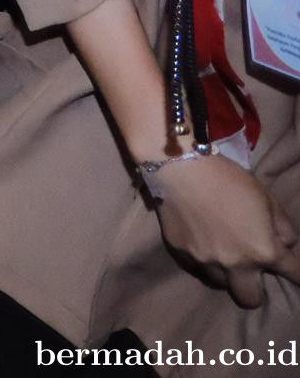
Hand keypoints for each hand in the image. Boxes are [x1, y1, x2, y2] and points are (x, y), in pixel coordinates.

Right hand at [154, 151, 299, 307]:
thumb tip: (284, 244)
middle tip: (251, 271)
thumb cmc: (229, 179)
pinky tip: (202, 244)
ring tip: (222, 255)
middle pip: (250, 300)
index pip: (294, 275)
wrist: (180, 168)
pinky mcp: (181, 255)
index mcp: (263, 250)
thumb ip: (282, 227)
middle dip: (256, 289)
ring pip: (221, 285)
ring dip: (226, 275)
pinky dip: (203, 262)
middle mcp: (236, 264)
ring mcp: (206, 262)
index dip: (299, 276)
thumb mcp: (267, 198)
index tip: (296, 275)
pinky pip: (197, 269)